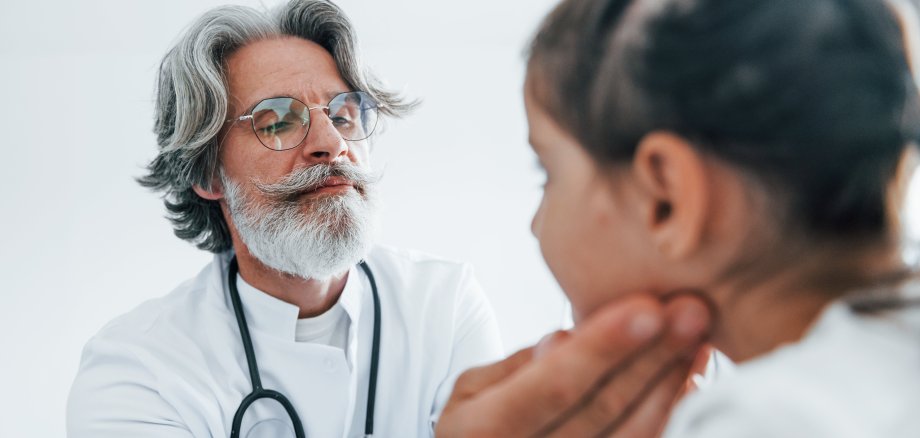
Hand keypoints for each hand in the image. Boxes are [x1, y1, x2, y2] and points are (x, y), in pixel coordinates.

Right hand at [435, 294, 711, 437]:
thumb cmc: (473, 425)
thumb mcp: (471, 391)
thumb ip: (518, 367)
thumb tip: (567, 339)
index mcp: (482, 432)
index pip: (554, 386)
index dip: (602, 348)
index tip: (646, 308)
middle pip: (603, 410)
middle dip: (652, 356)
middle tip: (691, 310)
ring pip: (633, 436)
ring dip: (670, 383)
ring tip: (696, 337)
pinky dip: (671, 414)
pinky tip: (687, 377)